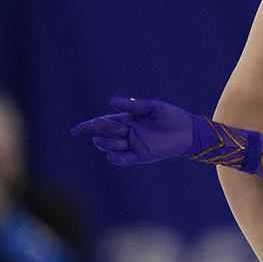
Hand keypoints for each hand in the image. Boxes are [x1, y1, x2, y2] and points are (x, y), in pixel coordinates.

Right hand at [70, 97, 194, 165]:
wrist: (187, 130)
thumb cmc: (170, 116)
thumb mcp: (152, 107)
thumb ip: (134, 105)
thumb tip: (113, 102)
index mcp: (126, 120)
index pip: (103, 123)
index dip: (87, 127)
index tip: (74, 131)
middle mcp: (126, 134)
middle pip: (105, 134)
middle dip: (100, 129)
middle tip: (98, 123)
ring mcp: (133, 145)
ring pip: (112, 147)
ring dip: (106, 143)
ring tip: (102, 139)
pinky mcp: (141, 156)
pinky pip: (125, 159)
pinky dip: (117, 158)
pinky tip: (112, 155)